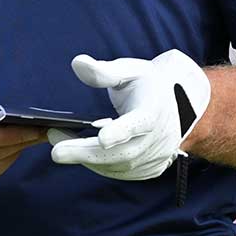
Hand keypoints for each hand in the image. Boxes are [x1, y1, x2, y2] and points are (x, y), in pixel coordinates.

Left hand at [49, 51, 210, 180]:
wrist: (178, 110)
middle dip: (87, 153)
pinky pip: (119, 172)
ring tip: (61, 144)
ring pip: (117, 166)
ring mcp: (154, 158)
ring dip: (87, 158)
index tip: (102, 137)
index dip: (120, 132)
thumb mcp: (131, 71)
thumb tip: (78, 63)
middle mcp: (156, 139)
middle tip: (57, 151)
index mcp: (153, 111)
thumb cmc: (148, 87)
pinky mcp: (148, 170)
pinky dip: (98, 165)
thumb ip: (104, 71)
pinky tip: (82, 152)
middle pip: (122, 153)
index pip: (138, 124)